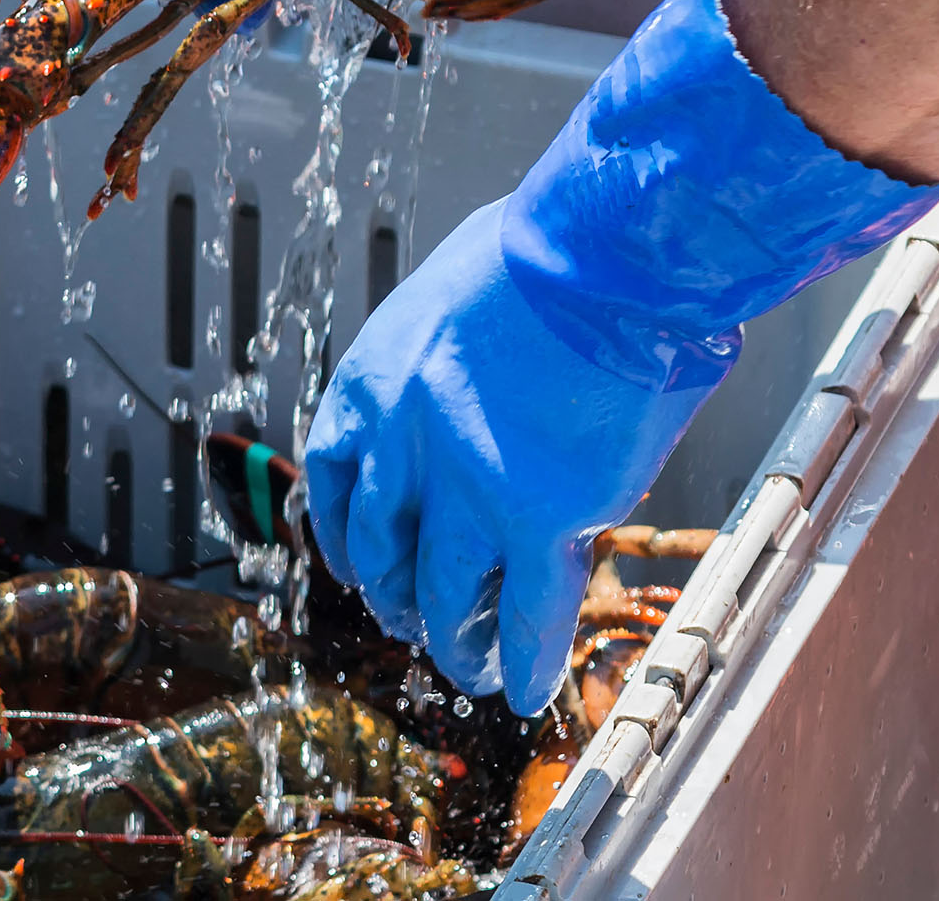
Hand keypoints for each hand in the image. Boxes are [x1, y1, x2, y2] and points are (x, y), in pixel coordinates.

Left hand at [304, 199, 709, 713]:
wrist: (608, 255)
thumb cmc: (550, 249)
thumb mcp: (457, 285)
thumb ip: (449, 349)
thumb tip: (473, 368)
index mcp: (374, 381)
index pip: (331, 478)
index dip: (342, 531)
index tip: (355, 558)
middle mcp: (402, 445)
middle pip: (380, 550)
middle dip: (396, 592)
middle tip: (416, 614)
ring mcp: (469, 488)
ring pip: (445, 596)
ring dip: (455, 641)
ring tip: (471, 664)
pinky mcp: (541, 517)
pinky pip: (529, 614)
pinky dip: (527, 660)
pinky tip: (530, 689)